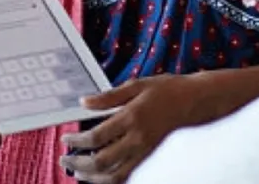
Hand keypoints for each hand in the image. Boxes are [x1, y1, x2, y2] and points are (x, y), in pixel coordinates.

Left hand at [59, 74, 216, 183]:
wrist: (193, 102)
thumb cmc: (165, 90)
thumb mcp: (136, 85)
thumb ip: (108, 97)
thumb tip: (84, 102)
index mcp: (131, 117)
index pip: (97, 137)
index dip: (77, 140)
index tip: (65, 137)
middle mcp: (137, 139)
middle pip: (101, 161)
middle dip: (78, 163)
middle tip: (64, 158)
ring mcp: (144, 151)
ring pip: (113, 175)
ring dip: (91, 177)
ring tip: (76, 172)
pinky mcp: (148, 157)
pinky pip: (126, 176)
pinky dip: (109, 180)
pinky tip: (97, 176)